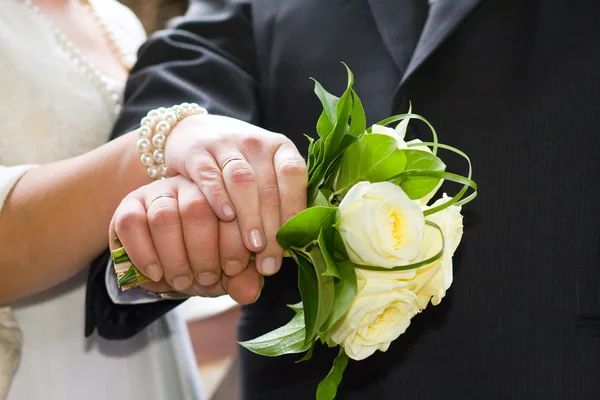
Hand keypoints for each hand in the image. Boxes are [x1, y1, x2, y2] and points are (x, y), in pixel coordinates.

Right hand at [109, 175, 261, 303]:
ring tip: (183, 281)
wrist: (167, 266)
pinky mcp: (130, 205)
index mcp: (224, 192)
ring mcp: (159, 192)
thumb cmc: (205, 263)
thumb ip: (243, 280)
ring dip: (175, 256)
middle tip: (207, 278)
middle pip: (197, 208)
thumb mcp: (228, 273)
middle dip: (204, 250)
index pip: (232, 203)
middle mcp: (191, 185)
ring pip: (163, 216)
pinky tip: (157, 273)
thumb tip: (250, 291)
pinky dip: (144, 253)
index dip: (235, 238)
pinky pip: (132, 223)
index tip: (235, 268)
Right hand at [165, 114, 307, 275]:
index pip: (293, 174)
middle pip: (268, 186)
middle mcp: (256, 143)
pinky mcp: (197, 152)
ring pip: (242, 181)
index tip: (294, 239)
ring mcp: (226, 144)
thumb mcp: (264, 174)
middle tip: (271, 261)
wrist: (196, 132)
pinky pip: (210, 175)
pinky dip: (218, 197)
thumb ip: (280, 202)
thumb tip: (297, 244)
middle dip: (271, 228)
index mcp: (280, 148)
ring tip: (252, 247)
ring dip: (249, 216)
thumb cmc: (240, 164)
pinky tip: (224, 217)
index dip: (295, 206)